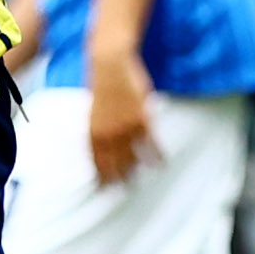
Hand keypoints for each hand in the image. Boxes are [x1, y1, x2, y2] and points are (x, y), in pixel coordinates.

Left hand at [87, 46, 154, 187]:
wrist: (110, 64)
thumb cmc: (100, 83)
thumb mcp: (92, 109)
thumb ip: (97, 128)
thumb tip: (101, 143)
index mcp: (93, 132)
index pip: (97, 161)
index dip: (101, 176)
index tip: (104, 187)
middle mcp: (108, 134)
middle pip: (115, 163)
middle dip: (119, 178)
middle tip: (124, 189)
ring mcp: (126, 128)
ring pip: (134, 156)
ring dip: (138, 169)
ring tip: (141, 178)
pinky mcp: (142, 120)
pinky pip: (151, 143)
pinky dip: (157, 155)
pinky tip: (161, 163)